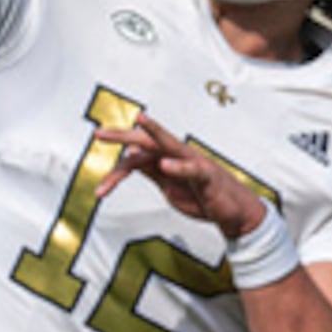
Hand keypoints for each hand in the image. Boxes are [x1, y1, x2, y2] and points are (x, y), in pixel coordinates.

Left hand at [98, 114, 268, 236]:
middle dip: (123, 135)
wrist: (231, 211)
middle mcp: (176, 156)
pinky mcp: (207, 174)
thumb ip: (151, 170)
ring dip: (155, 131)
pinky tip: (165, 165)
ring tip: (140, 120)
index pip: (135, 158)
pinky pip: (192, 167)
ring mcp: (192, 162)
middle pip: (146, 140)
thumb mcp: (168, 185)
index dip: (117, 170)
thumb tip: (129, 158)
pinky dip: (179, 166)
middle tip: (100, 133)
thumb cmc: (201, 195)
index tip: (101, 188)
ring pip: (170, 142)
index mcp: (165, 160)